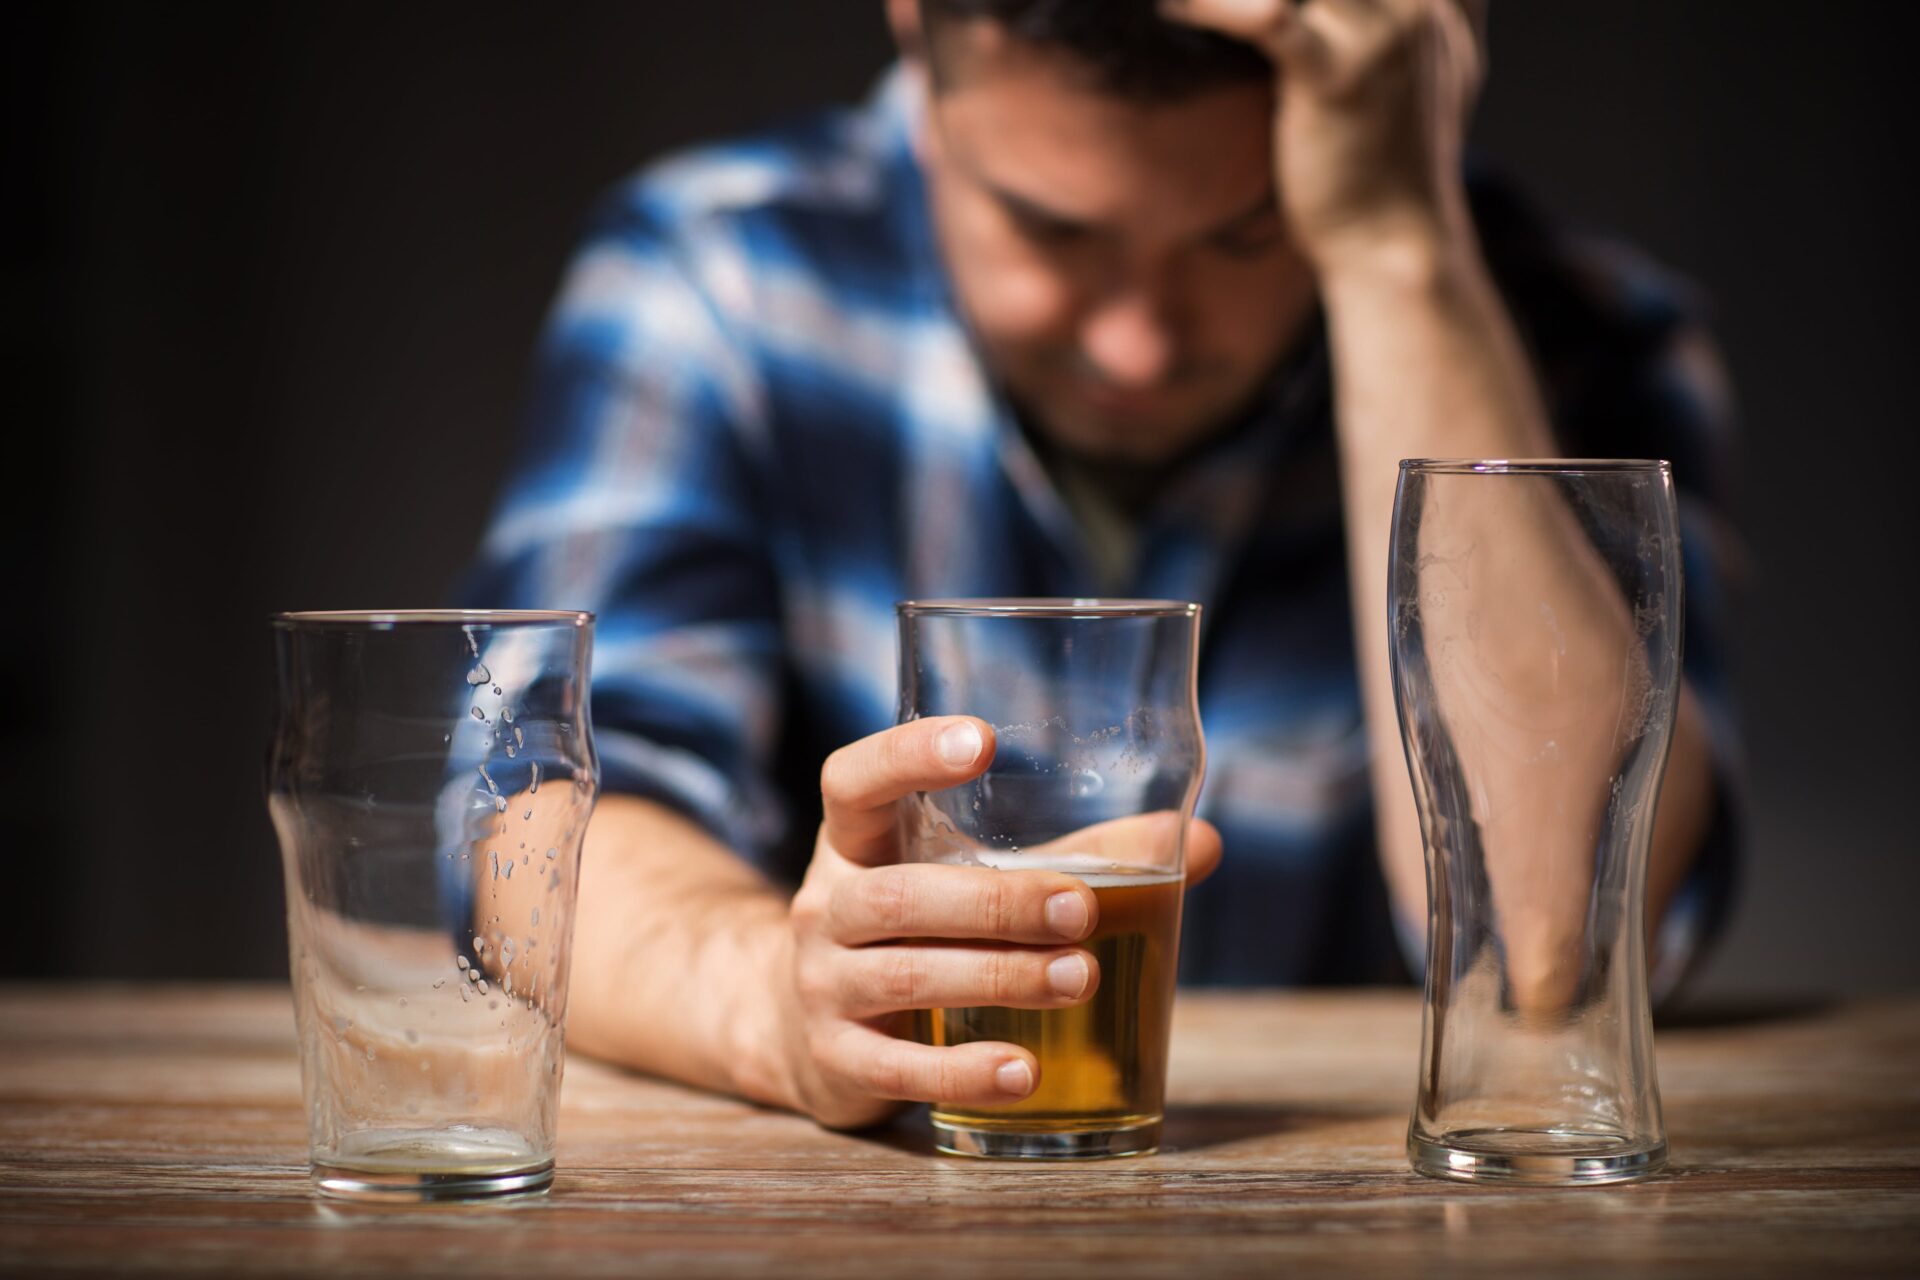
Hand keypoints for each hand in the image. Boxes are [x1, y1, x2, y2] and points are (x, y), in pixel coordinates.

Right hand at [773, 715, 1221, 1129]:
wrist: (803, 1027)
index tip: (984, 740)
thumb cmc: (918, 931)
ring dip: (999, 977)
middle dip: (996, 901)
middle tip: (1082, 908)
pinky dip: (964, 1069)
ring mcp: (822, 985)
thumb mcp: (968, 878)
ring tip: (1081, 977)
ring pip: (905, 976)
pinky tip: (1025, 1071)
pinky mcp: (835, 1060)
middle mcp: (829, 906)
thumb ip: (1076, 856)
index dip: (908, 755)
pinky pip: (897, 1067)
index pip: (855, 781)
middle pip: (897, 895)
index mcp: (858, 842)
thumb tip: (1199, 842)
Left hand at [1164, 0, 1485, 273]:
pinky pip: (1268, 14)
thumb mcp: (1441, 66)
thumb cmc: (1396, 158)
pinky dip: (1208, 5)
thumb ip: (1439, 10)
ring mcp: (1384, 34)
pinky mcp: (1338, 77)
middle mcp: (1420, 1)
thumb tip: (1437, 0)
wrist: (1397, 245)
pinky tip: (1172, 9)